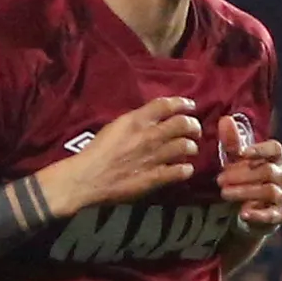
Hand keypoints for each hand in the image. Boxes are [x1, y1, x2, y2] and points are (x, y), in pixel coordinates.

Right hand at [50, 96, 204, 211]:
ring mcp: (154, 157)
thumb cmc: (96, 151)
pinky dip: (186, 169)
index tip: (190, 106)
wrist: (87, 177)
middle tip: (194, 130)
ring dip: (191, 147)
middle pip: (183, 124)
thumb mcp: (114, 127)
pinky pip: (180, 171)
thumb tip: (150, 119)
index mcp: (136, 120)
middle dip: (193, 126)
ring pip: (186, 146)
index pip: (166, 105)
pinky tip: (185, 169)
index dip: (182, 103)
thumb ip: (134, 122)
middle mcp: (149, 136)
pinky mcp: (155, 177)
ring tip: (190, 149)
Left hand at [218, 118, 281, 227]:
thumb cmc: (243, 177)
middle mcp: (281, 175)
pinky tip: (243, 213)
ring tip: (224, 193)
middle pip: (267, 171)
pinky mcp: (279, 214)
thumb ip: (232, 141)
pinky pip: (273, 214)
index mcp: (274, 158)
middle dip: (242, 175)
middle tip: (219, 179)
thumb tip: (225, 119)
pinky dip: (258, 214)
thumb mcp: (236, 160)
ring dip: (245, 191)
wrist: (246, 210)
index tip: (241, 154)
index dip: (259, 150)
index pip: (275, 149)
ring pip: (269, 191)